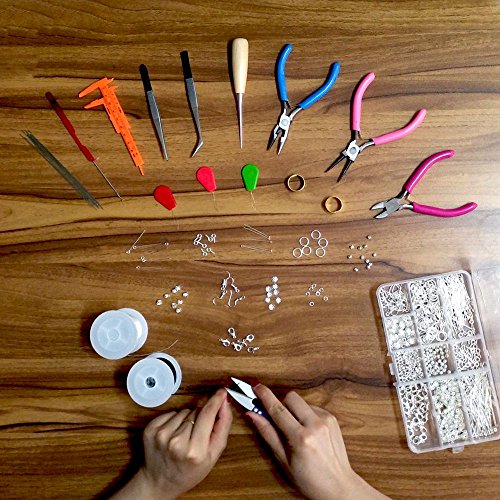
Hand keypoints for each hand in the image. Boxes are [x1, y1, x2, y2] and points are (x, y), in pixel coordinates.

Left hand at [112, 388, 232, 499]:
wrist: (160, 482)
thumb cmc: (188, 471)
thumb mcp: (213, 455)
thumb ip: (222, 427)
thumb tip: (225, 403)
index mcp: (194, 451)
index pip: (208, 414)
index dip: (216, 400)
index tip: (221, 392)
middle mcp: (176, 442)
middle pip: (196, 411)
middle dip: (200, 418)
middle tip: (197, 436)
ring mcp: (161, 435)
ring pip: (184, 411)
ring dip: (186, 420)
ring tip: (183, 438)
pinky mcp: (151, 429)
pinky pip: (171, 413)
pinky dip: (174, 420)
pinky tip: (173, 435)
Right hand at [246, 385, 387, 499]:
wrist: (339, 486)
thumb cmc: (311, 479)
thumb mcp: (283, 461)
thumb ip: (268, 433)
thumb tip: (253, 415)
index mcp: (301, 438)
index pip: (278, 409)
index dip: (264, 396)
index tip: (256, 387)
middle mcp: (315, 425)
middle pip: (291, 397)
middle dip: (280, 403)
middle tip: (276, 417)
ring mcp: (326, 420)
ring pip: (301, 401)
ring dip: (293, 409)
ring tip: (294, 429)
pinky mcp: (332, 418)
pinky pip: (312, 407)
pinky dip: (305, 414)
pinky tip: (306, 430)